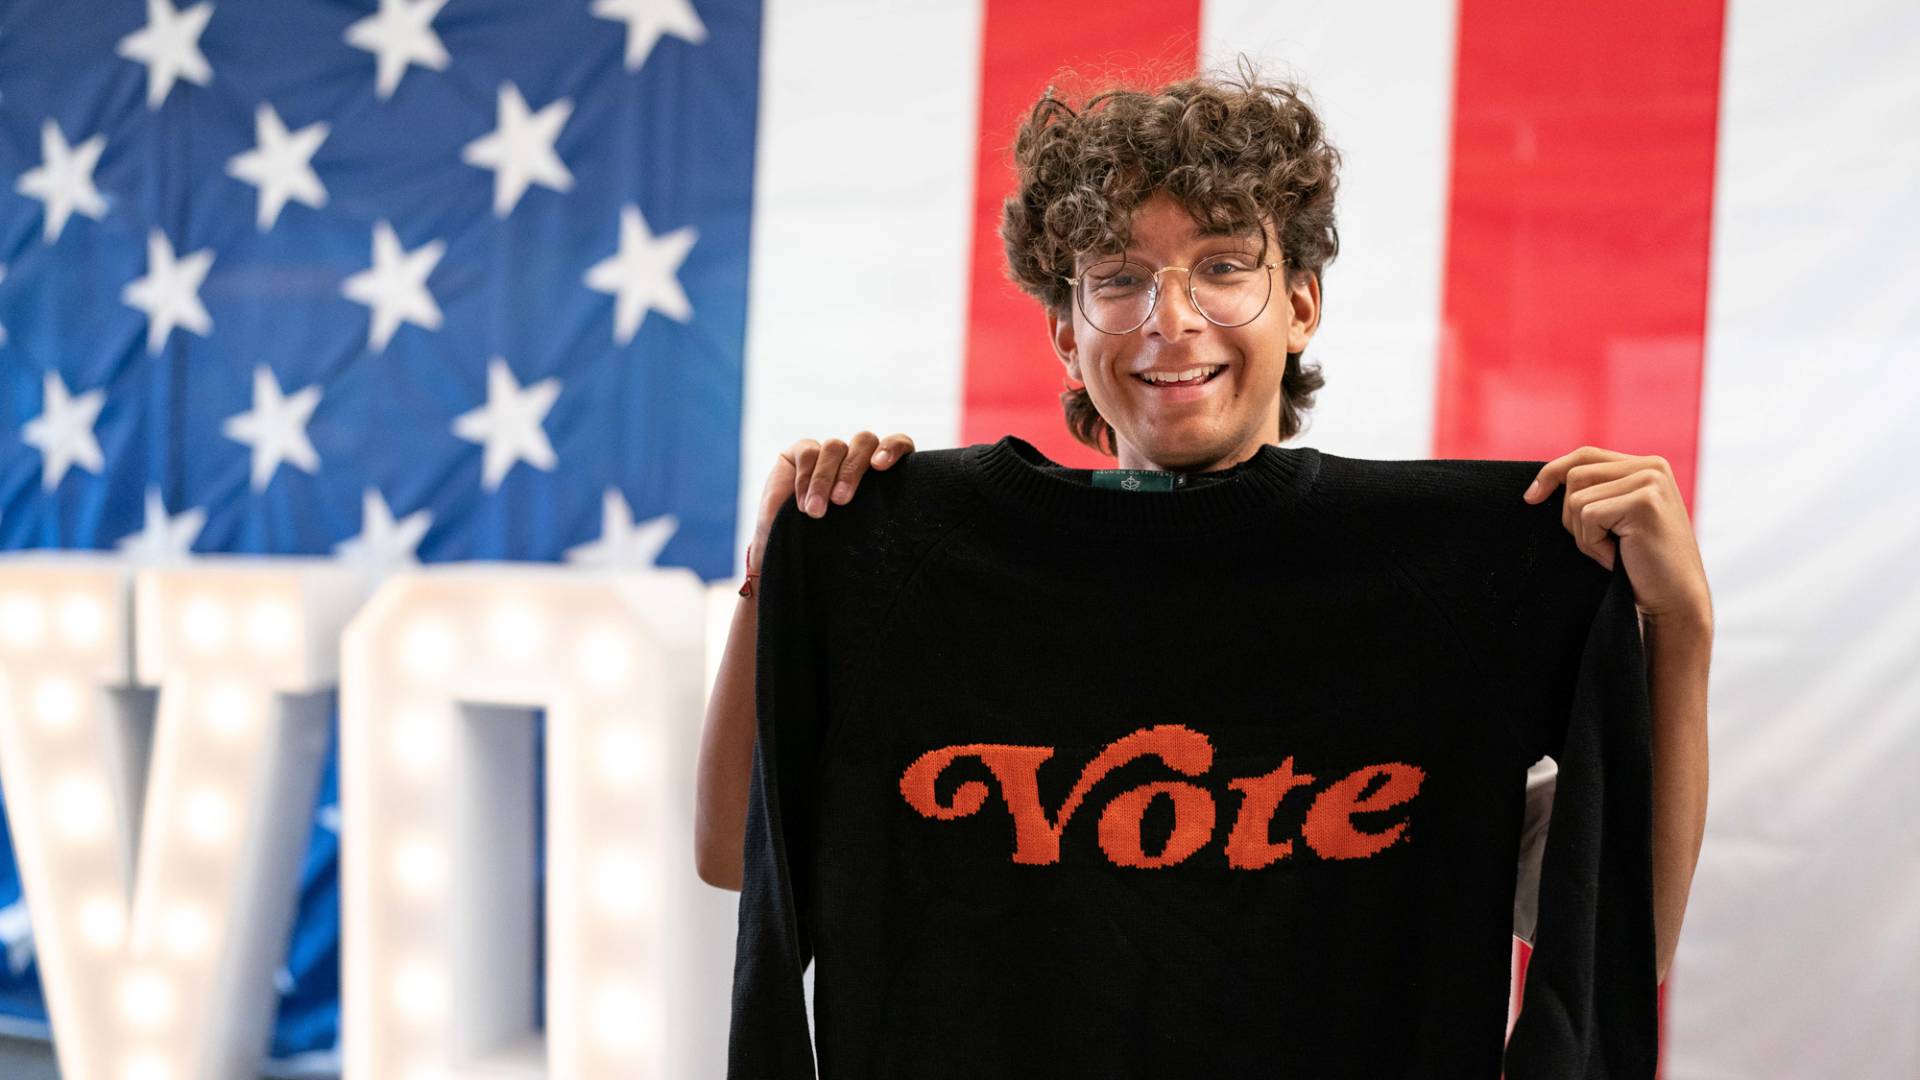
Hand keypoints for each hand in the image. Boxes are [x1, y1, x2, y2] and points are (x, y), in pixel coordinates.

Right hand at [747, 432, 916, 575]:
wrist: (789, 547)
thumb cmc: (830, 544)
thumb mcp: (860, 532)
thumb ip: (879, 517)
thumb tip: (903, 519)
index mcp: (882, 473)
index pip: (899, 444)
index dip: (893, 448)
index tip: (881, 467)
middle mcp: (858, 457)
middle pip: (865, 442)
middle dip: (852, 470)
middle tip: (841, 501)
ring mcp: (830, 452)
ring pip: (835, 447)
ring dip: (824, 479)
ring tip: (816, 512)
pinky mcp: (802, 451)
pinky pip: (808, 452)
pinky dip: (806, 478)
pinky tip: (803, 504)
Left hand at [1523, 447, 1711, 628]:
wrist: (1675, 598)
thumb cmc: (1641, 562)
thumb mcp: (1618, 517)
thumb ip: (1598, 491)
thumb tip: (1539, 485)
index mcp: (1646, 465)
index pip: (1585, 456)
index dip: (1552, 472)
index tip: (1530, 497)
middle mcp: (1652, 466)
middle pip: (1575, 476)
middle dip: (1571, 516)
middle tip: (1597, 544)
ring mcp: (1650, 481)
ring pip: (1577, 499)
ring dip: (1584, 534)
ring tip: (1611, 551)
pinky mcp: (1644, 502)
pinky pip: (1588, 516)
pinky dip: (1593, 544)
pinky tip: (1616, 557)